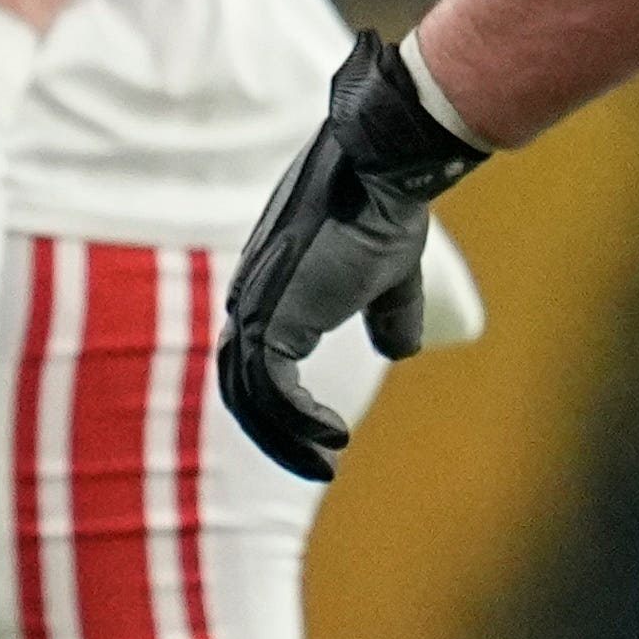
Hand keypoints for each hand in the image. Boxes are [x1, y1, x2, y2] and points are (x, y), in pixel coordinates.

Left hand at [215, 34, 490, 481]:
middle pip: (240, 387)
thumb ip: (387, 315)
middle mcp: (247, 303)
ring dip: (287, 438)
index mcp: (265, 291)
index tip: (312, 432)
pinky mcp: (269, 321)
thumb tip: (399, 353)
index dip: (274, 402)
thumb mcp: (388, 278)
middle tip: (315, 464)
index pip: (249, 360)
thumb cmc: (384, 212)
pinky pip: (273, 391)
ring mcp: (252, 312)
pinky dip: (299, 421)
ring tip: (327, 461)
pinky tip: (334, 438)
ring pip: (252, 397)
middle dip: (274, 434)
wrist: (377, 174)